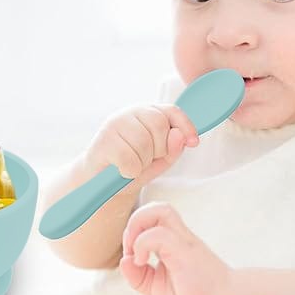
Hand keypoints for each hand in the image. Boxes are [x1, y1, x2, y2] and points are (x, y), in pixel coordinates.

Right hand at [82, 104, 198, 187]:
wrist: (101, 183)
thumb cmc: (133, 166)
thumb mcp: (160, 160)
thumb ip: (173, 149)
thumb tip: (180, 136)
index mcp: (147, 113)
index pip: (172, 111)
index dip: (185, 125)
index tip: (193, 142)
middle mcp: (130, 113)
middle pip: (159, 125)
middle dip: (159, 149)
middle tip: (146, 160)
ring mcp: (114, 124)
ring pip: (143, 141)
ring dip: (142, 162)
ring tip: (133, 165)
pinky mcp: (103, 140)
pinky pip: (128, 157)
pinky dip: (129, 170)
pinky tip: (122, 170)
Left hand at [119, 201, 234, 294]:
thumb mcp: (157, 287)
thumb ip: (138, 276)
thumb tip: (123, 260)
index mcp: (173, 239)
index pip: (152, 216)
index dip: (134, 229)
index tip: (131, 254)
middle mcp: (179, 235)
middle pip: (157, 206)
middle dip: (135, 220)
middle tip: (130, 246)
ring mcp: (183, 240)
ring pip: (161, 209)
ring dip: (139, 223)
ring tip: (135, 247)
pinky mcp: (185, 250)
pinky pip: (160, 234)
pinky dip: (142, 243)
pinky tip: (142, 261)